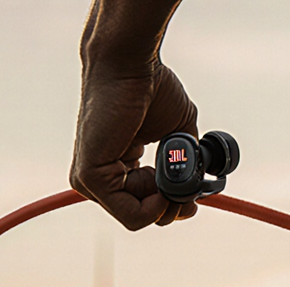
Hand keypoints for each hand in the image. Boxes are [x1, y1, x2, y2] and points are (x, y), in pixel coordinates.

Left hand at [71, 58, 198, 229]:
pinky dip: (155, 207)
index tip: (193, 195)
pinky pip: (130, 214)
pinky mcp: (91, 176)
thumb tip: (199, 188)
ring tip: (173, 178)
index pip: (144, 206)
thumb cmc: (152, 89)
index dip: (174, 205)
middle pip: (143, 215)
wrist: (131, 64)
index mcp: (118, 167)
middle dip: (173, 208)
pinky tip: (163, 185)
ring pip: (137, 218)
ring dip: (166, 205)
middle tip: (189, 193)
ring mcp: (91, 179)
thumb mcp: (177, 134)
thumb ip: (185, 163)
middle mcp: (101, 176)